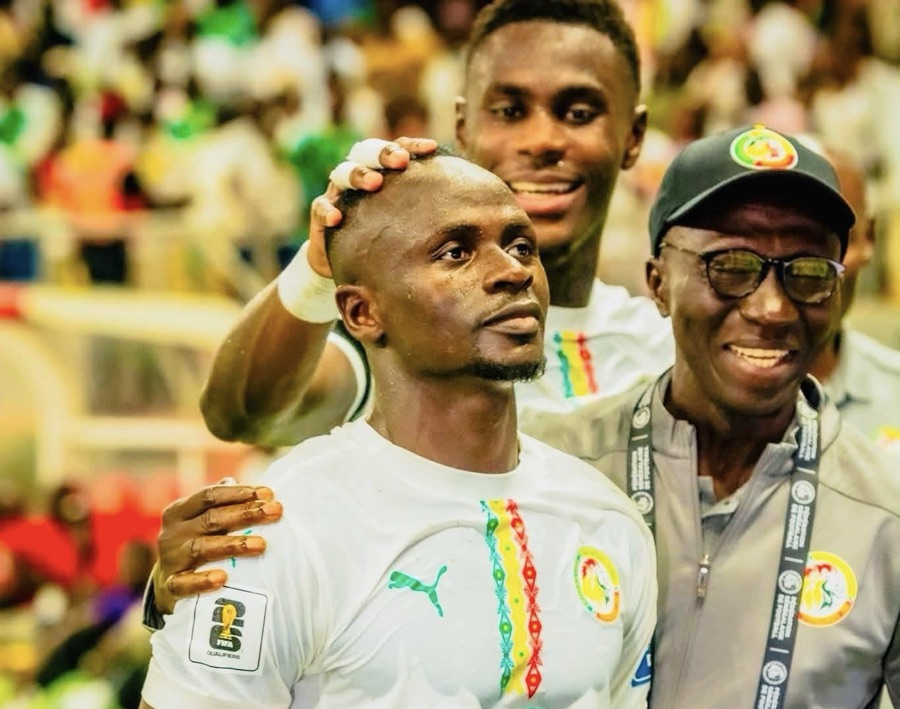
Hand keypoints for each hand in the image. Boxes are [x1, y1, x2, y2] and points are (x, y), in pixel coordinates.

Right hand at [153, 482, 282, 613]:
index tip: (269, 493)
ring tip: (260, 544)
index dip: (239, 493)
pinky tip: (222, 578)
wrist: (167, 587)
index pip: (209, 496)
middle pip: (210, 519)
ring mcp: (170, 560)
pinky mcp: (170, 587)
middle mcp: (172, 533)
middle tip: (275, 511)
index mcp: (180, 512)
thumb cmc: (196, 545)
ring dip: (232, 545)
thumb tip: (252, 489)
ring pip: (201, 548)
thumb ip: (223, 504)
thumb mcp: (203, 522)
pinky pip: (184, 584)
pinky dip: (202, 581)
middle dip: (245, 513)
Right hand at [307, 136, 437, 276]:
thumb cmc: (390, 238)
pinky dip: (327, 209)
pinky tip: (337, 217)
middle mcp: (360, 175)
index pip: (397, 148)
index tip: (432, 148)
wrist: (354, 264)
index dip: (412, 145)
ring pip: (342, 172)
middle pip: (365, 150)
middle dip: (383, 153)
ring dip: (358, 174)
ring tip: (372, 183)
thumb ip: (436, 210)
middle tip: (400, 162)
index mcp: (383, 172)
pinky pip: (320, 206)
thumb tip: (483, 206)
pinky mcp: (323, 215)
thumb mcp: (414, 223)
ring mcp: (339, 193)